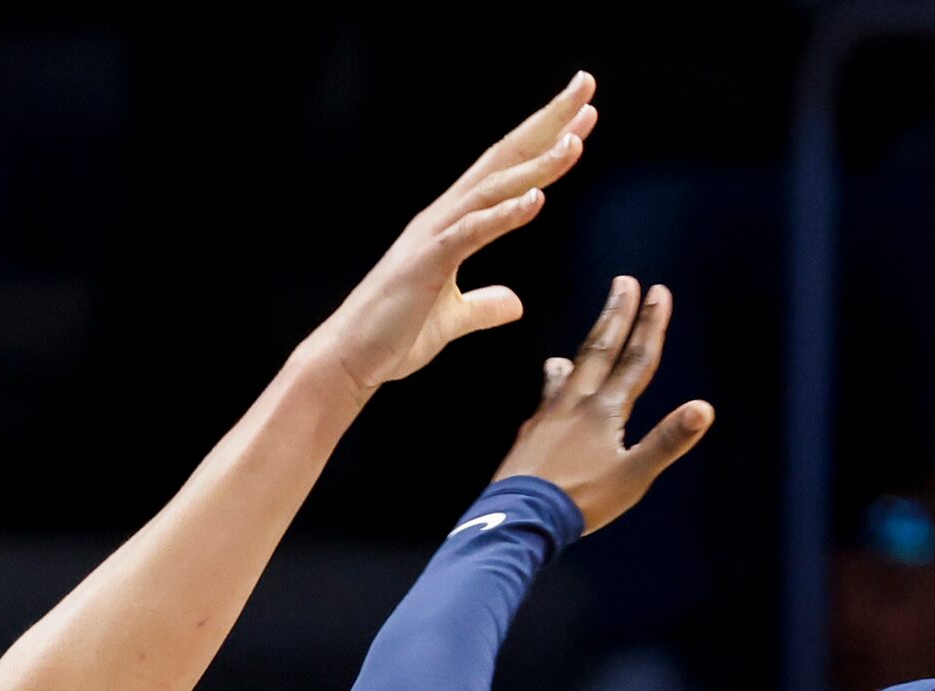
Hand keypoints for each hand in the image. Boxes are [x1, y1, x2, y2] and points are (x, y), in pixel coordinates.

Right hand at [297, 73, 597, 396]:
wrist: (349, 360)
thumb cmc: (392, 337)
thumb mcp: (454, 319)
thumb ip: (484, 306)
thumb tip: (515, 303)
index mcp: (452, 224)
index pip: (507, 171)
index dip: (545, 140)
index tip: (582, 115)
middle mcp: (444, 217)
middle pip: (504, 159)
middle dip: (547, 122)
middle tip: (585, 86)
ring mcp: (435, 235)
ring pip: (493, 188)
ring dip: (536, 163)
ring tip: (576, 141)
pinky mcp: (428, 262)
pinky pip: (472, 232)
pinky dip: (504, 214)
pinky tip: (535, 199)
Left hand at [490, 278, 714, 533]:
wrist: (520, 516)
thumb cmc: (581, 501)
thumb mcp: (632, 476)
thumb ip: (666, 441)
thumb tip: (703, 409)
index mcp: (606, 411)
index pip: (636, 360)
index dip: (650, 326)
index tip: (659, 292)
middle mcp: (576, 404)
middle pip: (600, 350)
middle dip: (616, 315)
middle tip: (624, 283)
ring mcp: (549, 416)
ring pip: (572, 368)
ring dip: (588, 344)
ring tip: (595, 327)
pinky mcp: (530, 434)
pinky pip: (548, 395)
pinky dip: (556, 380)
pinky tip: (553, 381)